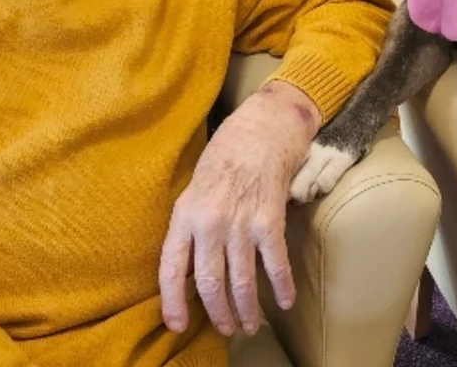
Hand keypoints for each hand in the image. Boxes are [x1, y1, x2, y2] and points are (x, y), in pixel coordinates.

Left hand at [160, 81, 319, 336]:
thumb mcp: (193, 189)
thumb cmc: (225, 156)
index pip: (171, 269)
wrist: (262, 128)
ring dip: (247, 309)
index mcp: (184, 215)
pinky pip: (274, 263)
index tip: (178, 325)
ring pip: (241, 280)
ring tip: (250, 325)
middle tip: (227, 329)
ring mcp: (240, 222)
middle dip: (218, 313)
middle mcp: (209, 222)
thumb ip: (190, 226)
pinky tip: (284, 302)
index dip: (173, 302)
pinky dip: (281, 286)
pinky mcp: (269, 219)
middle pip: (209, 283)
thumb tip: (189, 267)